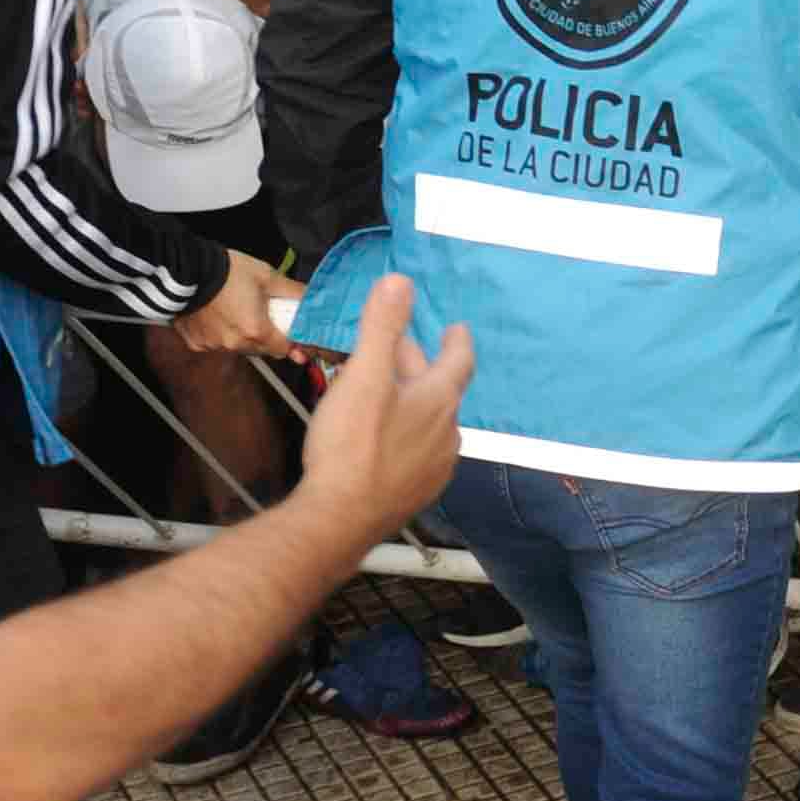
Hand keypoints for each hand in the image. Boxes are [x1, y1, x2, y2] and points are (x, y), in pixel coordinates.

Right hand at [172, 250, 304, 359]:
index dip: (291, 342)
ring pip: (239, 347)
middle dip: (268, 336)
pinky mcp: (197, 342)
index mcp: (256, 331)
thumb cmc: (227, 271)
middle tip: (264, 314)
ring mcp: (214, 345)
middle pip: (262, 349)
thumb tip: (312, 298)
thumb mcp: (267, 277)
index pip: (284, 349)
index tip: (294, 335)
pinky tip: (219, 315)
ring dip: (244, 335)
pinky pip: (216, 343)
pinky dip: (221, 333)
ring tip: (239, 310)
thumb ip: (293, 292)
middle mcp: (235, 343)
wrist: (187, 269)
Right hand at [294, 273, 472, 531]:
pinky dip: (402, 433)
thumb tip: (400, 283)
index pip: (459, 361)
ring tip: (383, 390)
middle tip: (395, 349)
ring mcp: (435, 467)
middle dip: (417, 366)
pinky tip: (381, 437)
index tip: (456, 328)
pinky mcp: (416, 492)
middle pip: (438, 389)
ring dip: (409, 401)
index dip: (457, 341)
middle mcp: (447, 434)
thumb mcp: (364, 376)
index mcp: (439, 401)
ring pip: (427, 421)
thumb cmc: (351, 445)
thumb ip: (382, 327)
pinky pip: (416, 451)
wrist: (340, 518)